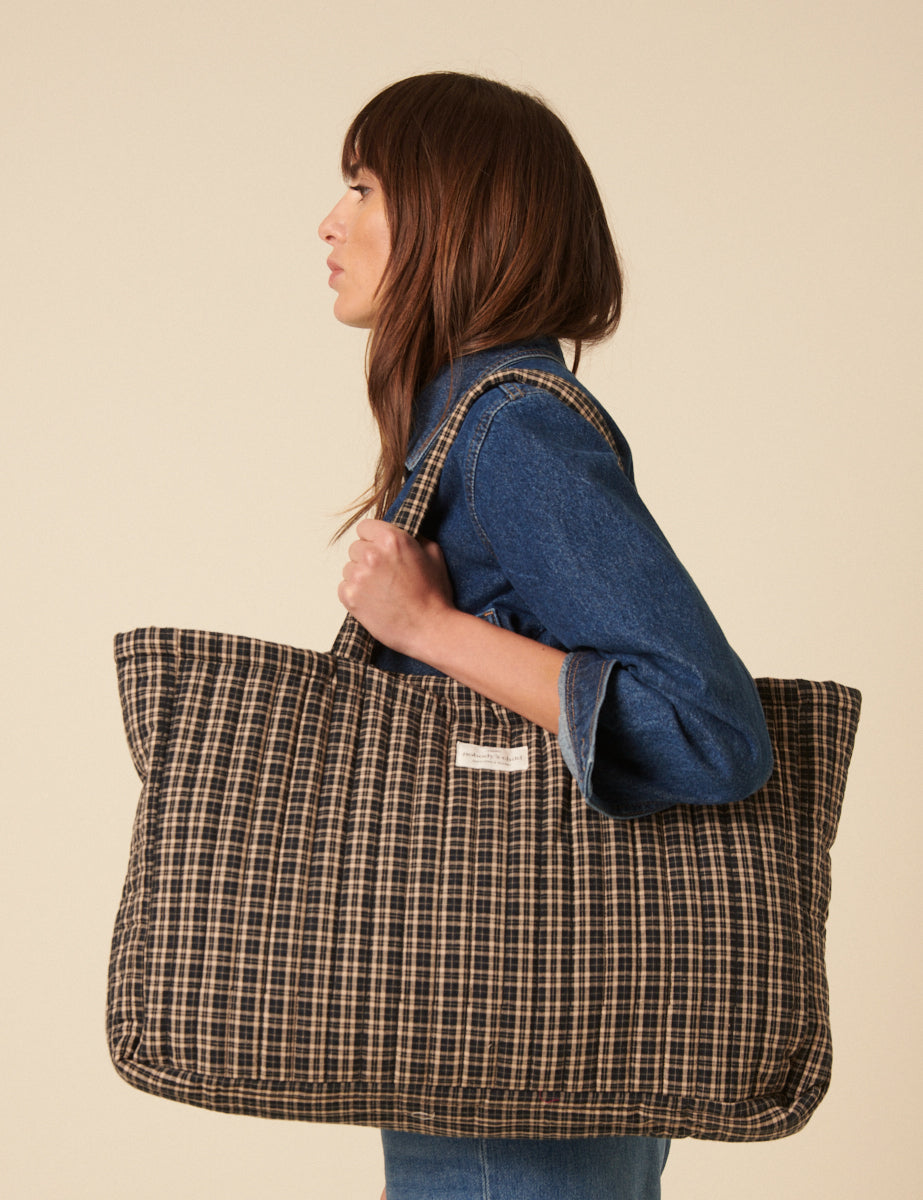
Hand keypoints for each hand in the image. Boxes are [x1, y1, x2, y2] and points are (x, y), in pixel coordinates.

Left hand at [338, 519, 454, 656]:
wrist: (429, 628)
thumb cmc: (434, 594)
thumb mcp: (433, 554)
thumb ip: (413, 538)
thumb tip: (399, 534)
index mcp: (392, 539)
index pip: (364, 527)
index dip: (372, 538)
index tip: (379, 549)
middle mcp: (372, 554)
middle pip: (355, 548)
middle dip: (367, 558)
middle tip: (384, 575)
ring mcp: (359, 576)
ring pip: (348, 568)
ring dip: (360, 577)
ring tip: (381, 591)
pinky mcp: (350, 597)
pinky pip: (343, 587)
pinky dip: (355, 594)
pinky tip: (373, 601)